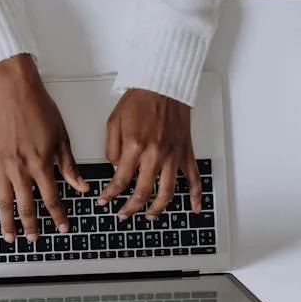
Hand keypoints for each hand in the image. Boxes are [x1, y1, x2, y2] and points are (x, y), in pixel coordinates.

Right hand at [0, 55, 88, 242]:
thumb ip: (69, 166)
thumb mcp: (61, 137)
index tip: (62, 227)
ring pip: (2, 201)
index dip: (58, 216)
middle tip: (34, 239)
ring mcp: (0, 165)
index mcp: (40, 163)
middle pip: (25, 206)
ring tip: (9, 237)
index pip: (51, 198)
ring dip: (6, 222)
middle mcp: (19, 168)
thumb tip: (81, 187)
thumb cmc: (38, 108)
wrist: (14, 90)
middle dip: (31, 226)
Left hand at [97, 89, 202, 218]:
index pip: (120, 180)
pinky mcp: (185, 153)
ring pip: (167, 192)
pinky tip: (194, 208)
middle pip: (143, 192)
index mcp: (135, 147)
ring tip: (149, 216)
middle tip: (123, 214)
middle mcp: (155, 154)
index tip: (104, 202)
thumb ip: (112, 149)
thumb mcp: (114, 122)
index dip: (110, 195)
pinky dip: (195, 196)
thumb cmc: (140, 100)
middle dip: (130, 208)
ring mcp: (173, 156)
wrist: (163, 85)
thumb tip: (115, 170)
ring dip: (157, 208)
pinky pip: (193, 178)